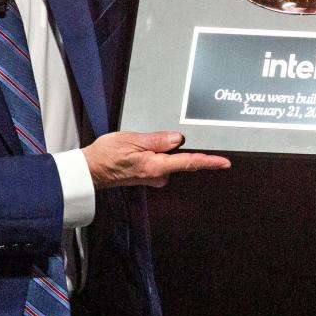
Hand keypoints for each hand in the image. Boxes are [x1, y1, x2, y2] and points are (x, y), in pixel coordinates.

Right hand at [83, 130, 229, 188]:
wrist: (90, 171)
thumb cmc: (107, 155)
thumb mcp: (132, 140)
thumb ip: (157, 140)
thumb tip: (178, 139)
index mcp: (156, 167)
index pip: (189, 163)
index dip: (208, 162)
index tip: (225, 163)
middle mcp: (158, 176)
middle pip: (181, 160)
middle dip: (176, 147)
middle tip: (156, 138)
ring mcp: (153, 178)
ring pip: (169, 160)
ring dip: (161, 149)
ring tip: (138, 143)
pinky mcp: (148, 176)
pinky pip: (160, 162)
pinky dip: (156, 154)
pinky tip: (139, 149)